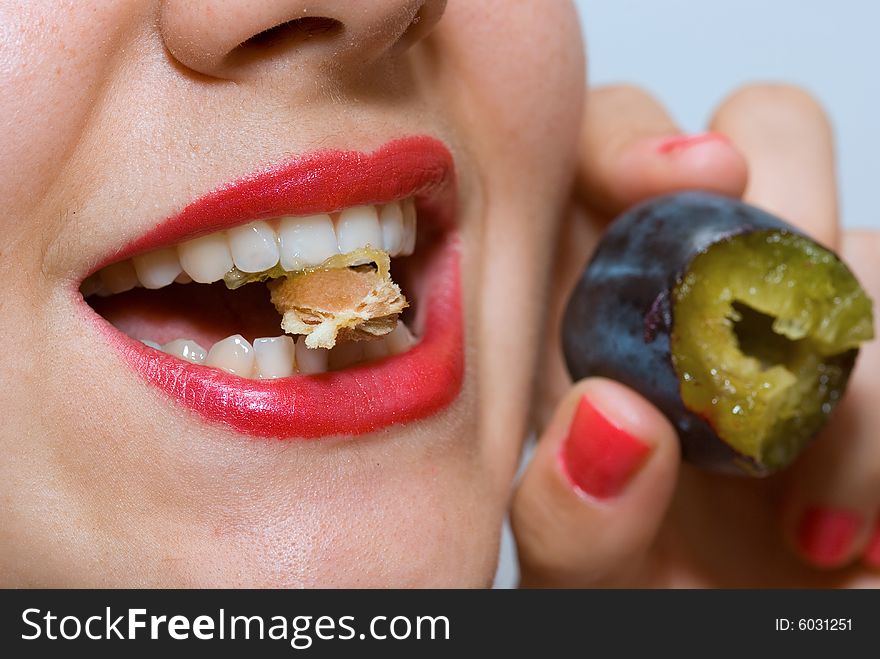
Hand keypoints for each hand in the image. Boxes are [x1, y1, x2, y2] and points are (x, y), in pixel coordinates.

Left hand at [511, 84, 879, 586]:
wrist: (721, 646)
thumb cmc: (635, 602)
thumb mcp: (581, 580)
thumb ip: (568, 515)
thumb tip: (617, 421)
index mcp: (599, 305)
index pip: (611, 144)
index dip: (640, 138)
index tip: (684, 184)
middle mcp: (710, 290)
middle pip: (770, 132)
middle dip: (786, 211)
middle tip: (770, 343)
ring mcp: (819, 327)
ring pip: (874, 247)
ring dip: (859, 371)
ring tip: (804, 518)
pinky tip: (856, 536)